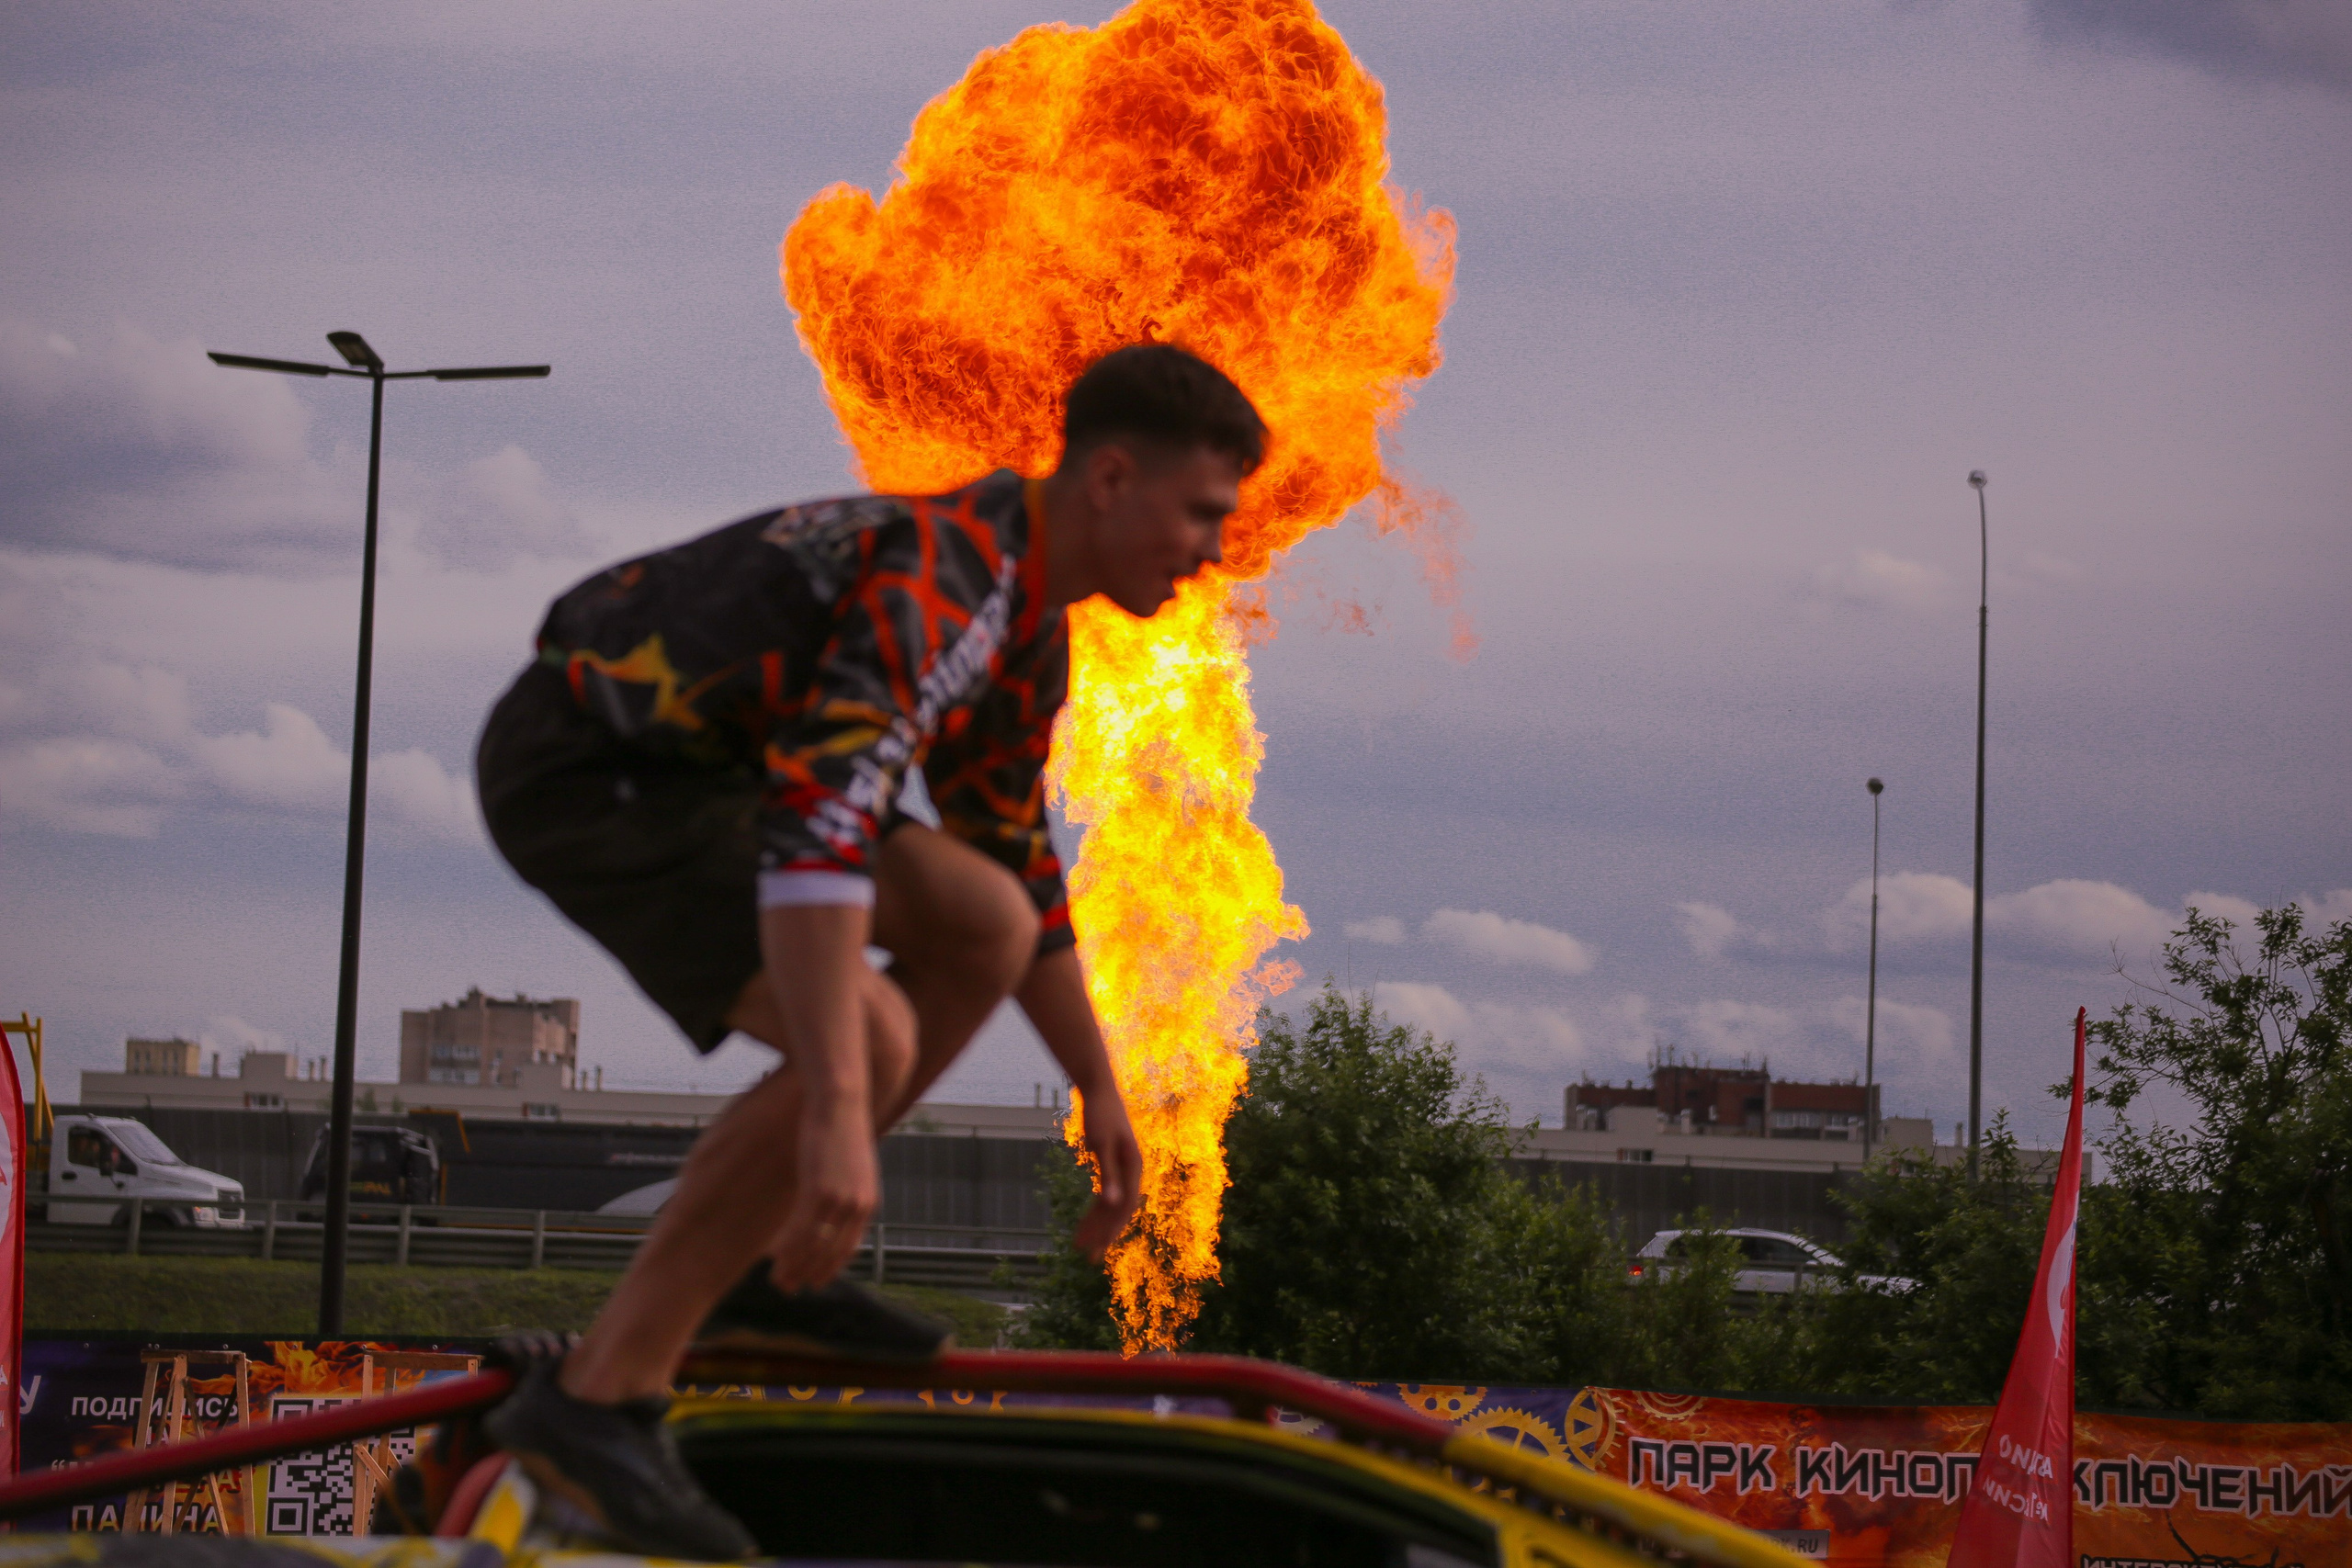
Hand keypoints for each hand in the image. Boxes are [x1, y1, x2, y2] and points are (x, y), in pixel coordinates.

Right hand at [768, 1096, 877, 1290]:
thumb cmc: (843, 1128)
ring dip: (794, 1266)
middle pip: (831, 1252)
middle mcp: (856, 1206)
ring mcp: (839, 1200)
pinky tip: (773, 1258)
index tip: (815, 1281)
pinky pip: (801, 1228)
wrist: (843, 1101)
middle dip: (809, 1274)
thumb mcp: (850, 1163)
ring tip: (778, 1280)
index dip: (830, 1267)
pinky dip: (788, 1247)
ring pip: (814, 1245)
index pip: (848, 1247)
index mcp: (867, 1202)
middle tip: (790, 1288)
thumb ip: (845, 1185)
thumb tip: (832, 1198)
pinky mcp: (819, 1190)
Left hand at [1071, 1088, 1142, 1260]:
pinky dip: (1094, 1210)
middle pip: (1118, 1211)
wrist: (1098, 1090)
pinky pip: (1104, 1194)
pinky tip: (1085, 1222)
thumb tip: (1113, 1204)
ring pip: (1110, 1205)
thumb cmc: (1100, 1114)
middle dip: (1103, 1234)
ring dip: (1096, 1226)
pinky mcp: (1110, 1166)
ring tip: (1080, 1245)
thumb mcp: (1101, 1145)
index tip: (1098, 1249)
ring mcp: (1121, 1170)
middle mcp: (1131, 1172)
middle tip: (1087, 1257)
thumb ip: (1108, 1175)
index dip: (1111, 1230)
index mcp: (1133, 1168)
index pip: (1124, 1207)